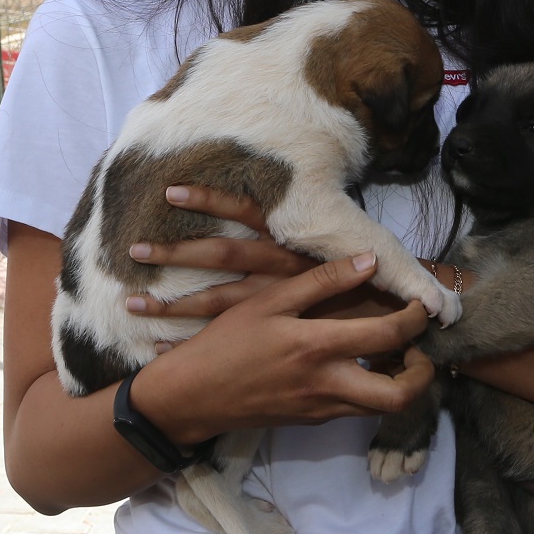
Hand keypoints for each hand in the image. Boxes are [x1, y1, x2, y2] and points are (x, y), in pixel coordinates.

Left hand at [127, 185, 403, 323]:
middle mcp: (281, 266)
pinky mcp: (278, 328)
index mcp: (293, 239)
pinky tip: (155, 344)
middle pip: (220, 254)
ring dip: (171, 302)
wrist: (404, 317)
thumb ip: (311, 224)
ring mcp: (277, 302)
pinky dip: (190, 339)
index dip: (211, 199)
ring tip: (129, 301)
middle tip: (134, 247)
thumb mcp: (347, 248)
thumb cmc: (373, 279)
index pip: (246, 209)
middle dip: (177, 252)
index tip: (172, 189)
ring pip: (216, 300)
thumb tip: (281, 196)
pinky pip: (227, 337)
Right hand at [128, 253, 435, 444]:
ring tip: (395, 353)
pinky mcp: (312, 420)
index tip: (420, 304)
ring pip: (382, 409)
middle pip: (400, 396)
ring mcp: (321, 408)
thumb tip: (369, 260)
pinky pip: (356, 409)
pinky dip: (371, 390)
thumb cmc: (226, 342)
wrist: (191, 396)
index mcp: (318, 347)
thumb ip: (322, 281)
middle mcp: (328, 384)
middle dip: (424, 374)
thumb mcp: (269, 300)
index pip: (389, 336)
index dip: (415, 319)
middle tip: (420, 348)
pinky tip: (361, 364)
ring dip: (400, 383)